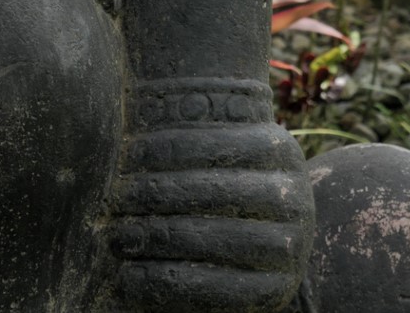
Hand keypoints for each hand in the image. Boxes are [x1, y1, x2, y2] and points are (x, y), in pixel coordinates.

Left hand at [112, 120, 314, 312]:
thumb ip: (194, 144)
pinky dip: (165, 281)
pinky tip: (131, 276)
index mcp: (279, 151)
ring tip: (117, 237)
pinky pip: (213, 288)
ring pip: (211, 239)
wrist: (272, 254)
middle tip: (116, 200)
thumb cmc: (230, 196)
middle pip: (213, 191)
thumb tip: (133, 119)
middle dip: (156, 194)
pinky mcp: (275, 291)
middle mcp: (293, 198)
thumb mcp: (226, 160)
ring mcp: (290, 248)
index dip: (170, 147)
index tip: (128, 153)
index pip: (220, 142)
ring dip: (156, 237)